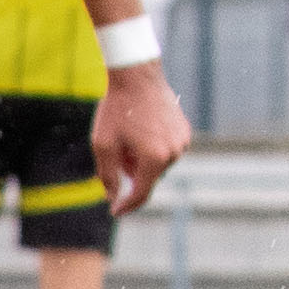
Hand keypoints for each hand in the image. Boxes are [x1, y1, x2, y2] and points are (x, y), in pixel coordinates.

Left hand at [95, 67, 192, 213]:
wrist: (137, 77)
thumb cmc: (117, 110)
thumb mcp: (104, 145)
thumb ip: (108, 175)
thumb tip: (112, 196)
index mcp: (155, 158)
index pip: (141, 193)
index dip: (126, 205)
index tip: (115, 211)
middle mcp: (174, 152)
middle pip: (148, 177)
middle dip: (130, 173)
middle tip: (116, 155)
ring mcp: (183, 141)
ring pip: (158, 164)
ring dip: (141, 160)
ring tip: (126, 139)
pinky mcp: (185, 131)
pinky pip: (166, 150)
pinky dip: (152, 149)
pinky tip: (138, 132)